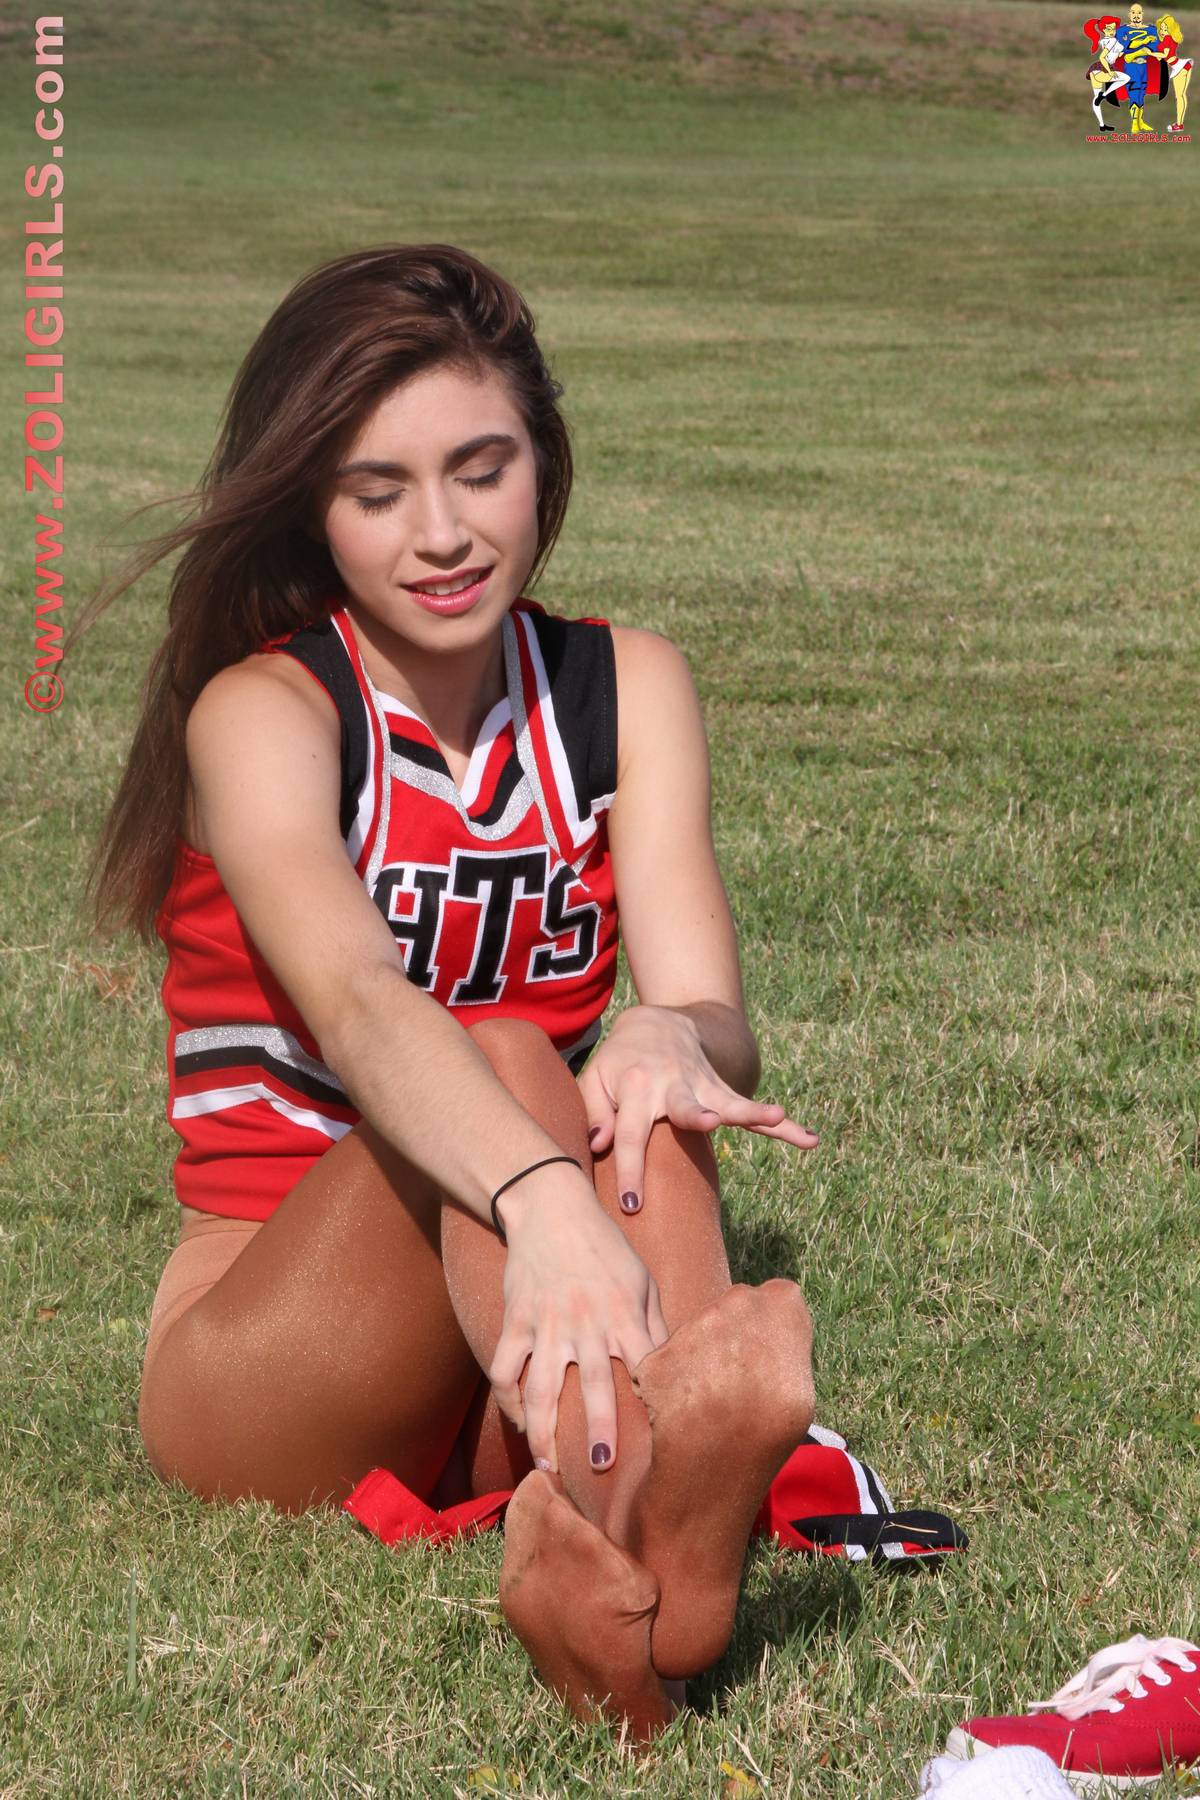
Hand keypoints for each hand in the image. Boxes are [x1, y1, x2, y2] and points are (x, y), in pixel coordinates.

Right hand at [487, 1164, 669, 1473]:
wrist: (551, 1208)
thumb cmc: (605, 1247)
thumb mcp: (641, 1279)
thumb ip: (654, 1325)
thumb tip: (672, 1368)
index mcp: (624, 1312)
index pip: (643, 1367)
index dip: (652, 1405)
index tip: (660, 1442)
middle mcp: (586, 1322)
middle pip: (593, 1386)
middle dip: (599, 1432)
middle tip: (601, 1471)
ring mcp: (546, 1322)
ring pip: (539, 1389)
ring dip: (542, 1432)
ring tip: (547, 1467)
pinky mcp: (516, 1318)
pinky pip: (505, 1368)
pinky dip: (508, 1400)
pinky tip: (520, 1422)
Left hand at [579, 1004, 818, 1211]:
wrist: (655, 1024)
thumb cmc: (618, 1063)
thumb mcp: (595, 1079)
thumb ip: (593, 1110)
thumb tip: (598, 1144)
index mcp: (636, 1086)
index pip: (631, 1133)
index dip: (631, 1168)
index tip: (632, 1202)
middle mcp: (673, 1085)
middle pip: (685, 1106)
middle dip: (697, 1116)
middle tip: (707, 1123)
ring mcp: (702, 1087)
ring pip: (731, 1104)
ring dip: (754, 1111)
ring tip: (780, 1117)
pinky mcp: (721, 1091)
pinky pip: (752, 1112)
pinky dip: (783, 1126)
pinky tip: (810, 1139)